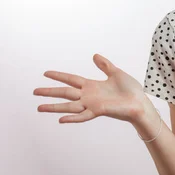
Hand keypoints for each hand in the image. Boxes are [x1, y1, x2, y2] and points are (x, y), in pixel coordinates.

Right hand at [34, 53, 148, 123]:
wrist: (139, 102)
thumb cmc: (130, 90)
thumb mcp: (116, 73)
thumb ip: (104, 65)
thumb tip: (94, 55)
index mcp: (92, 85)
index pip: (71, 79)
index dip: (59, 76)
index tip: (45, 73)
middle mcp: (89, 96)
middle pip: (65, 92)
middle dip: (50, 92)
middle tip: (34, 91)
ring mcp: (92, 104)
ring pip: (69, 106)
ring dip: (54, 107)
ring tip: (39, 107)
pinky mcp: (98, 111)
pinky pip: (82, 116)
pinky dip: (72, 118)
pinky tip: (60, 119)